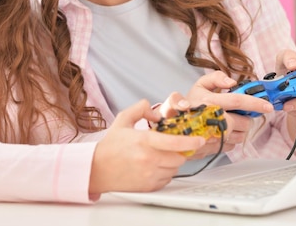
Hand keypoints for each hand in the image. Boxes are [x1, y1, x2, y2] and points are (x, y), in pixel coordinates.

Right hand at [89, 99, 204, 193]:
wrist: (96, 169)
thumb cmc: (110, 146)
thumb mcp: (123, 120)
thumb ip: (140, 108)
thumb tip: (155, 110)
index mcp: (144, 141)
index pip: (175, 142)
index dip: (191, 141)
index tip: (199, 140)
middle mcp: (148, 159)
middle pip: (179, 157)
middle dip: (178, 151)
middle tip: (169, 147)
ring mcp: (149, 174)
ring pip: (174, 169)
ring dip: (172, 162)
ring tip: (158, 156)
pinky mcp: (148, 186)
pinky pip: (167, 179)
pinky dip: (165, 173)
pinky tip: (153, 166)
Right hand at [180, 71, 273, 156]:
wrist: (172, 127)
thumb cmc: (189, 104)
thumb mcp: (199, 85)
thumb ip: (215, 78)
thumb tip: (232, 82)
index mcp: (209, 102)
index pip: (237, 101)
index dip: (255, 103)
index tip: (268, 106)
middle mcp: (211, 120)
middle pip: (242, 123)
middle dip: (246, 119)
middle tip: (239, 114)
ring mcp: (211, 137)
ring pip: (240, 136)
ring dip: (240, 130)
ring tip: (229, 122)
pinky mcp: (211, 149)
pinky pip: (232, 146)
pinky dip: (232, 139)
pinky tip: (223, 132)